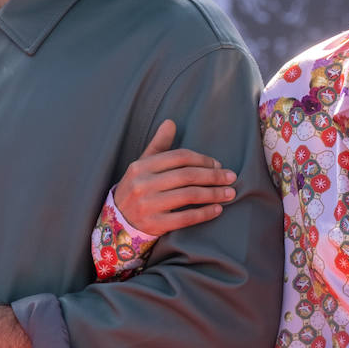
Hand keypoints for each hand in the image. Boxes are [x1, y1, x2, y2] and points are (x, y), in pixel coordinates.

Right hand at [114, 120, 235, 234]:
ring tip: (230, 193)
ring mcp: (147, 206)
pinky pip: (185, 218)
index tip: (218, 164)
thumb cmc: (137, 189)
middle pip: (186, 176)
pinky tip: (217, 209)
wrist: (117, 222)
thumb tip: (171, 122)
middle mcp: (142, 184)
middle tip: (231, 178)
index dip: (202, 159)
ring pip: (188, 196)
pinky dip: (204, 213)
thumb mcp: (142, 166)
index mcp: (141, 166)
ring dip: (213, 194)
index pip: (179, 157)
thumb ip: (158, 145)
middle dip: (213, 176)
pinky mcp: (154, 225)